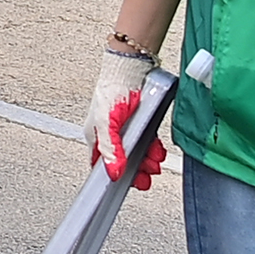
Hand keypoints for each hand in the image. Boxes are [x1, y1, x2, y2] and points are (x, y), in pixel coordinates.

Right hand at [91, 46, 178, 187]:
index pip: (101, 165)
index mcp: (96, 137)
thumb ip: (111, 150)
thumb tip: (114, 173)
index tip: (126, 185)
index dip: (113, 176)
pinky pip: (147, 141)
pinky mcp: (140, 122)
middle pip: (122, 161)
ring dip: (147, 160)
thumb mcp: (107, 124)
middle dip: (136, 171)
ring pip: (136, 152)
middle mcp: (110, 135)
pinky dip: (153, 148)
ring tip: (155, 163)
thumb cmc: (112, 91)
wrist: (130, 68)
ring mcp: (125, 129)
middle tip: (147, 177)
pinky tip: (158, 150)